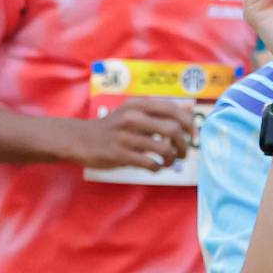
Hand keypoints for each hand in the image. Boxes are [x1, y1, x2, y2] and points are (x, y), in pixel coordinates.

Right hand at [68, 96, 197, 172]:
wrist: (79, 139)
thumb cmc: (112, 127)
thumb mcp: (132, 112)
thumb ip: (157, 112)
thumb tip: (188, 111)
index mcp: (138, 105)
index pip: (172, 109)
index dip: (188, 123)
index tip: (192, 135)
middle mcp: (132, 117)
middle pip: (172, 129)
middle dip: (184, 144)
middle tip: (183, 153)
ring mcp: (126, 136)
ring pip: (163, 148)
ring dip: (172, 158)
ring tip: (169, 161)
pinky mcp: (120, 154)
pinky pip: (149, 163)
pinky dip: (158, 168)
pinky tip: (155, 167)